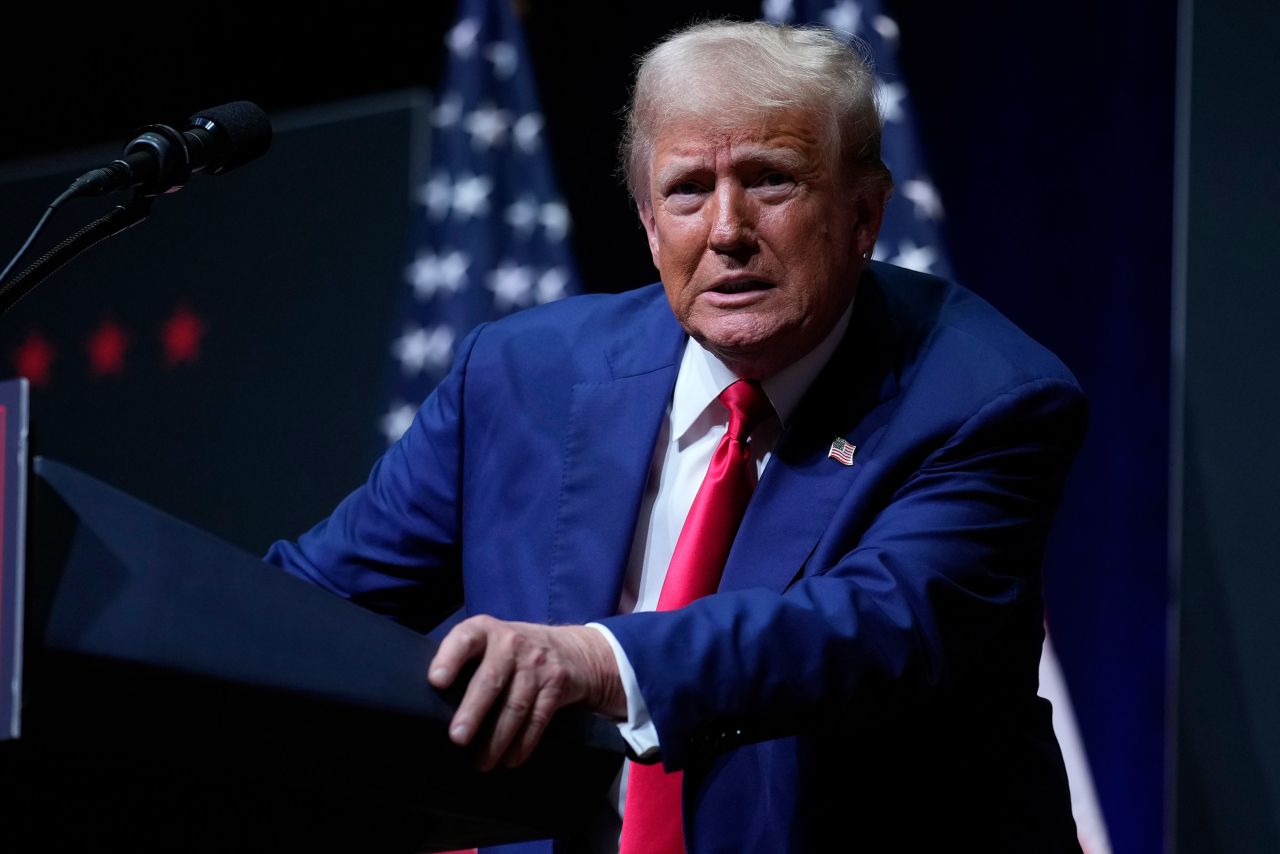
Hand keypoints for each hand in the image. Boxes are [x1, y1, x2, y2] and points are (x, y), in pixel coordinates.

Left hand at [428, 616, 625, 769]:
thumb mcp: (489, 643)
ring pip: (515, 705)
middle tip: (457, 738)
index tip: (436, 681)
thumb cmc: (512, 653)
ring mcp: (537, 664)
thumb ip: (464, 661)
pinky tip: (510, 759)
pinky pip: (538, 718)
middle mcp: (512, 643)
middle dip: (473, 711)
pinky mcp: (556, 685)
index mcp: (485, 631)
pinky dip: (523, 743)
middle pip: (491, 679)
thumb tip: (425, 700)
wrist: (572, 649)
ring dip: (497, 739)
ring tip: (481, 763)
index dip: (450, 658)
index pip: (465, 639)